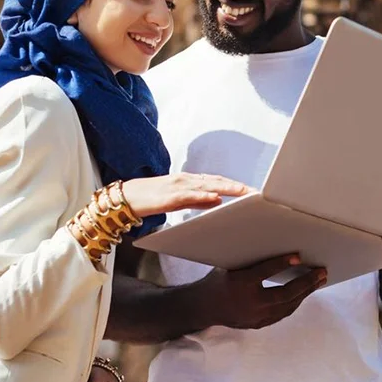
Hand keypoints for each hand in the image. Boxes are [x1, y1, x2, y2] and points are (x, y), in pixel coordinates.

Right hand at [121, 173, 250, 218]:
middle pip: (216, 181)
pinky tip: (215, 197)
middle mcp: (186, 180)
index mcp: (189, 181)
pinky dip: (203, 196)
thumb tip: (218, 201)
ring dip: (226, 187)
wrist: (126, 198)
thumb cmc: (151, 198)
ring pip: (206, 185)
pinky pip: (189, 195)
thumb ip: (198, 200)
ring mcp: (178, 186)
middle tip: (255, 191)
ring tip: (243, 192)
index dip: (235, 184)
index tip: (252, 190)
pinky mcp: (169, 196)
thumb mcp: (180, 200)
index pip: (217, 180)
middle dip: (237, 186)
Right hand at [198, 253, 327, 329]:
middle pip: (285, 294)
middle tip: (322, 271)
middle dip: (307, 282)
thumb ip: (253, 261)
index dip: (282, 263)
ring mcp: (255, 316)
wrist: (202, 308)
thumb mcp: (230, 266)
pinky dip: (295, 302)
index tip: (298, 255)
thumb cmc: (218, 281)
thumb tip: (279, 252)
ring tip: (319, 281)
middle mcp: (250, 303)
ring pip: (287, 306)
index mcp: (240, 283)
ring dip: (305, 293)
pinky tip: (304, 293)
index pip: (265, 272)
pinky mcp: (258, 323)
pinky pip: (282, 313)